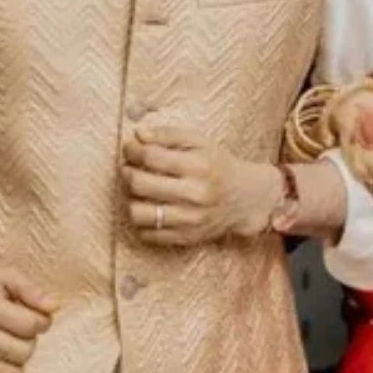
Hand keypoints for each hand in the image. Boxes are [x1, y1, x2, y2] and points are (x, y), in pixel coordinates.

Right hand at [0, 265, 58, 372]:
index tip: (36, 317)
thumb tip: (54, 307)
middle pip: (23, 352)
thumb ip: (31, 290)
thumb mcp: (4, 276)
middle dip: (29, 341)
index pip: (31, 325)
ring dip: (16, 360)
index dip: (42, 322)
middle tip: (20, 330)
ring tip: (9, 344)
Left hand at [123, 125, 281, 244]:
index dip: (132, 150)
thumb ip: (168, 135)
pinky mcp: (186, 238)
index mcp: (198, 166)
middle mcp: (194, 195)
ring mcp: (190, 220)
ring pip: (138, 213)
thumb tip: (138, 135)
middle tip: (129, 167)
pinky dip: (142, 221)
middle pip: (140, 184)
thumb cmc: (218, 165)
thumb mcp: (199, 142)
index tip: (130, 148)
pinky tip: (151, 207)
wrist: (245, 198)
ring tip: (139, 190)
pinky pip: (147, 234)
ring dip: (131, 199)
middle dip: (127, 172)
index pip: (150, 156)